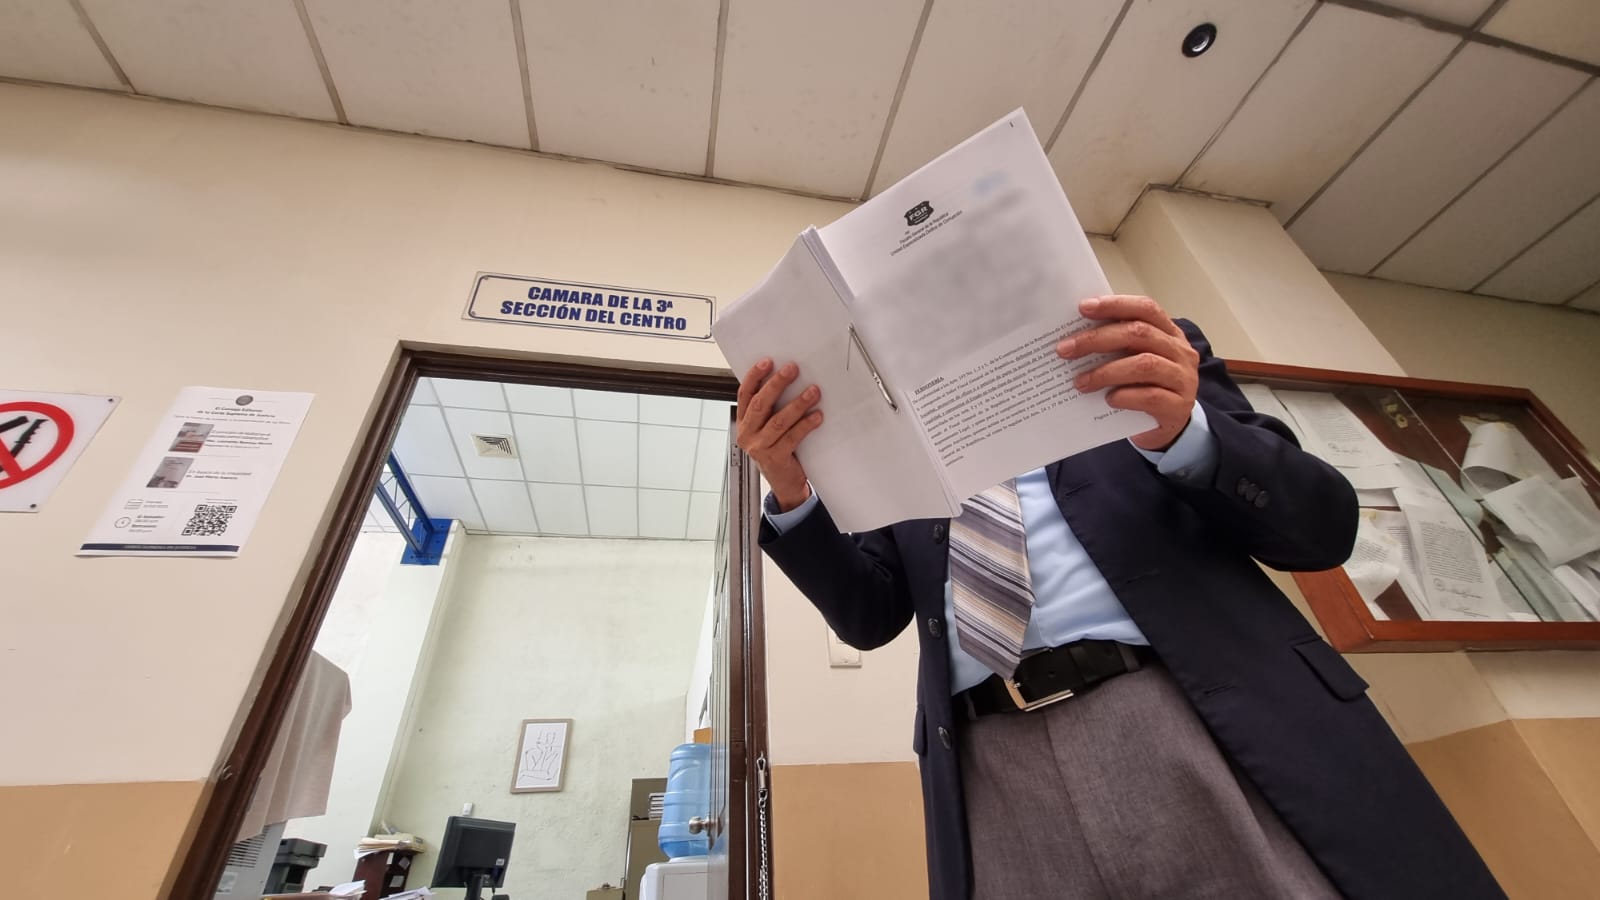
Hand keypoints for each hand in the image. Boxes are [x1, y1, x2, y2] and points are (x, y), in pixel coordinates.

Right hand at [736, 359, 823, 510]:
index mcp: (744, 423)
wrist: (783, 483)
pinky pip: (792, 437)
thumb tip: (787, 380)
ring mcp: (759, 447)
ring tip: (813, 391)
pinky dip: (806, 425)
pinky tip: (817, 416)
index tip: (768, 362)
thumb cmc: (777, 451)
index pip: (745, 394)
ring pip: (778, 420)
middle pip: (761, 404)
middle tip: (792, 369)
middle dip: (777, 384)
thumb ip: (770, 410)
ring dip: (798, 403)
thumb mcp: (766, 429)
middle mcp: (747, 434)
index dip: (755, 376)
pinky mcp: (775, 458)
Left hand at [1057, 295, 1199, 450]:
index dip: (1115, 305)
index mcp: (1169, 333)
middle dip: (1098, 339)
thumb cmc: (1147, 387)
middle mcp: (1180, 352)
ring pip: (1144, 365)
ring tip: (1080, 382)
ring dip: (1106, 372)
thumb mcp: (1136, 361)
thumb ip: (1117, 347)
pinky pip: (1150, 396)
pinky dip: (1125, 396)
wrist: (1170, 426)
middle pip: (1139, 334)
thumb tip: (1074, 339)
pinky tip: (1108, 399)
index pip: (1145, 308)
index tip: (1083, 308)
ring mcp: (1183, 379)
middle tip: (1065, 349)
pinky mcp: (1179, 407)